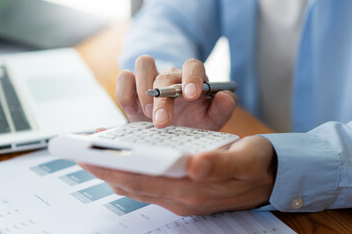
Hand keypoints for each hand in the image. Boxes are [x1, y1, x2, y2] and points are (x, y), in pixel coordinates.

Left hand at [79, 136, 276, 215]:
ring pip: (138, 186)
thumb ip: (219, 164)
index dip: (115, 167)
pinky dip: (131, 172)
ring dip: (115, 171)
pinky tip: (125, 160)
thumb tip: (193, 166)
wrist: (270, 178)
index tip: (90, 155)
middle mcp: (181, 197)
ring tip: (96, 156)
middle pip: (134, 185)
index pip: (144, 181)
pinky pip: (148, 184)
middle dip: (106, 170)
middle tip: (82, 154)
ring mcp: (180, 197)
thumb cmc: (256, 165)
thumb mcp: (244, 160)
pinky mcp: (182, 190)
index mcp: (193, 190)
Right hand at [116, 56, 236, 129]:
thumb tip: (226, 97)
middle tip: (162, 121)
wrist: (172, 135)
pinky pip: (124, 78)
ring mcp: (150, 79)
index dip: (192, 77)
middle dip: (163, 98)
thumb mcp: (212, 121)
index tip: (190, 95)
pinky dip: (125, 94)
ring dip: (144, 89)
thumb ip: (222, 109)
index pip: (194, 66)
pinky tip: (132, 112)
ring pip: (143, 63)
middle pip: (166, 73)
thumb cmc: (195, 124)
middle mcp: (172, 76)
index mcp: (194, 79)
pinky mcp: (131, 87)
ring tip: (148, 114)